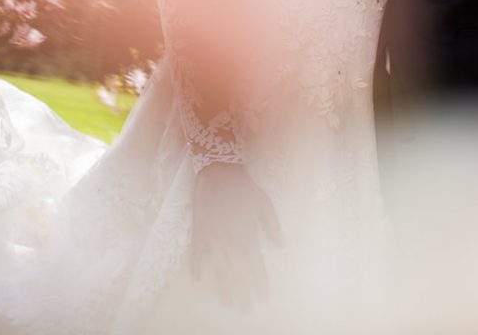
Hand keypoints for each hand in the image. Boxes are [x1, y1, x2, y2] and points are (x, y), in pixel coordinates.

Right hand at [191, 162, 281, 310]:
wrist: (220, 170)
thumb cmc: (244, 186)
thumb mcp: (265, 203)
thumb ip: (273, 225)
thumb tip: (280, 245)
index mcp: (247, 233)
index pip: (255, 264)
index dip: (259, 281)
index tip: (262, 295)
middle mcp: (231, 238)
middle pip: (237, 272)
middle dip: (242, 291)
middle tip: (244, 307)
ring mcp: (214, 236)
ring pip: (218, 267)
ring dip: (222, 285)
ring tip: (227, 300)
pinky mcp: (200, 229)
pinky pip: (197, 253)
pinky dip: (197, 266)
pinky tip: (198, 279)